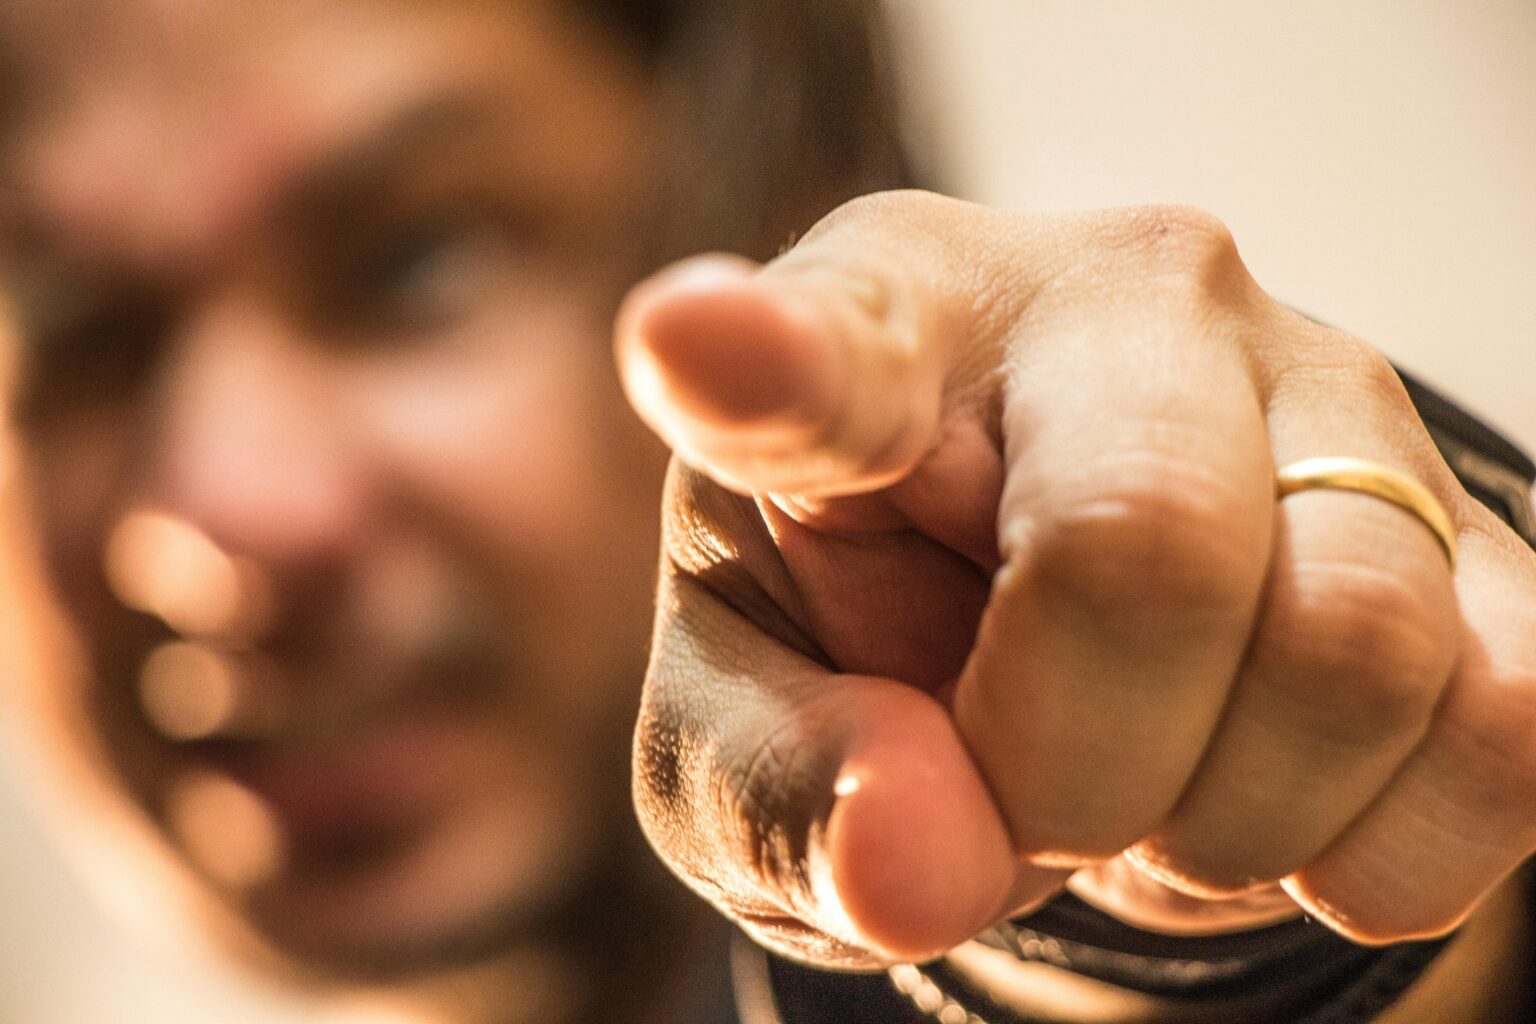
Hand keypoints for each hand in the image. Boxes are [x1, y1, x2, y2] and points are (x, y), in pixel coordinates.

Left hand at [613, 191, 1535, 966]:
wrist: (1064, 634)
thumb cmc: (866, 653)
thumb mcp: (749, 736)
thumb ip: (782, 794)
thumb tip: (916, 867)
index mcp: (875, 330)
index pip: (818, 347)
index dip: (759, 359)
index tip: (690, 348)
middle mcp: (1110, 301)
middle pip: (1140, 548)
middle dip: (1072, 769)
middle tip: (1030, 793)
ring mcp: (1320, 378)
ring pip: (1352, 647)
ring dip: (1221, 820)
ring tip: (1148, 789)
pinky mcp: (1468, 505)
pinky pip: (1503, 726)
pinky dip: (1375, 848)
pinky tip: (1276, 796)